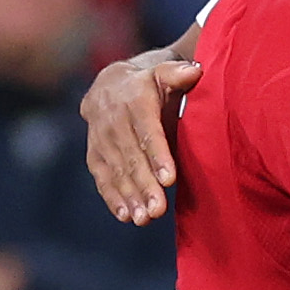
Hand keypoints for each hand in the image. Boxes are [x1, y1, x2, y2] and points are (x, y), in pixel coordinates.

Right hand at [83, 50, 202, 223]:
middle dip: (144, 185)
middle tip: (158, 210)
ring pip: (115, 170)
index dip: (158, 155)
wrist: (111, 84)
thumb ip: (179, 73)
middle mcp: (112, 120)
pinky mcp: (94, 154)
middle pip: (130, 157)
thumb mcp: (164, 71)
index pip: (147, 131)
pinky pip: (101, 177)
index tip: (169, 179)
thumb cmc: (151, 82)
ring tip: (144, 219)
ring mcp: (99, 138)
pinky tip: (125, 216)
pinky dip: (112, 197)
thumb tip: (195, 71)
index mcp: (134, 100)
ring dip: (129, 196)